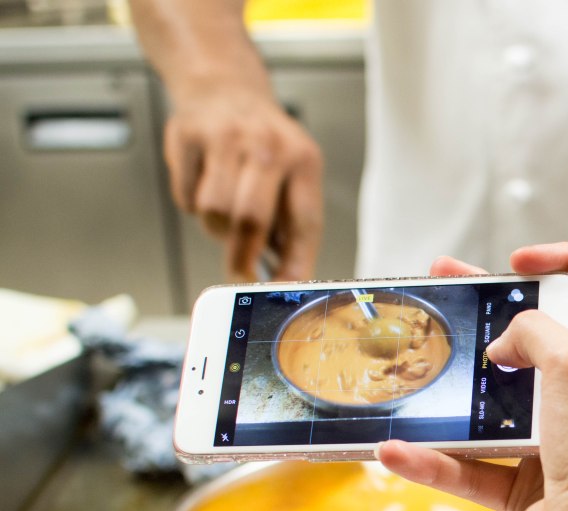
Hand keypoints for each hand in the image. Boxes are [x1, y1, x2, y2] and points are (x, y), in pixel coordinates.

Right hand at [164, 84, 322, 281]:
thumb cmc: (262, 143)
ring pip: (215, 212)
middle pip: (252, 220)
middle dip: (243, 259)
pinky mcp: (189, 136)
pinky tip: (203, 183)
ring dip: (216, 227)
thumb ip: (291, 223)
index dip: (295, 263)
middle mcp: (268, 145)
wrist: (222, 86)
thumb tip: (288, 280)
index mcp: (303, 159)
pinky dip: (190, 204)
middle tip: (239, 274)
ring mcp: (227, 137)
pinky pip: (185, 196)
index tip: (283, 289)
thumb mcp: (293, 172)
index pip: (304, 223)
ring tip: (225, 212)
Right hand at [376, 243, 567, 510]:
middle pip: (538, 340)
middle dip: (491, 312)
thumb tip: (504, 344)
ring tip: (411, 370)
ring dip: (452, 395)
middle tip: (446, 286)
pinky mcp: (527, 489)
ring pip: (496, 408)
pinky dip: (435, 461)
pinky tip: (399, 450)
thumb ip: (536, 332)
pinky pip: (471, 467)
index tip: (519, 260)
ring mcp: (558, 445)